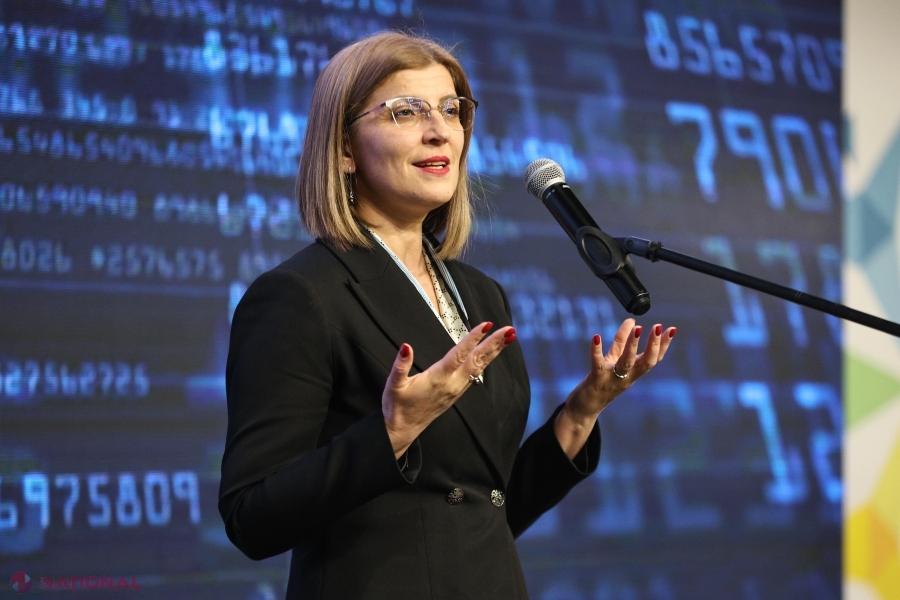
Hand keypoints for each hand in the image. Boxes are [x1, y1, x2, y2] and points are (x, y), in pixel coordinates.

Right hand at [383, 322, 515, 456]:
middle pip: (477, 360)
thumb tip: (406, 347)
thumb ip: (400, 365)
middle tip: (510, 330)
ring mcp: (456, 389)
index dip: (473, 339)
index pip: (459, 355)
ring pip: (480, 367)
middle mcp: (452, 384)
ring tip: (508, 338)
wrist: (402, 429)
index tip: (487, 326)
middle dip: (494, 344)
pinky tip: (491, 353)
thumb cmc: (397, 406)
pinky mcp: (457, 393)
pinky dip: (486, 361)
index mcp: (438, 379)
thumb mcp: (393, 385)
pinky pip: (476, 374)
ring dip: (494, 352)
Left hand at [554, 319, 676, 458]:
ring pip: (626, 363)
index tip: (672, 330)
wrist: (585, 408)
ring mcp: (612, 379)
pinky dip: (597, 351)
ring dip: (632, 345)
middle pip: (645, 362)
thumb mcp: (615, 360)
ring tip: (637, 327)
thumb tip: (632, 321)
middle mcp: (627, 377)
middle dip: (654, 345)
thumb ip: (623, 342)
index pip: (653, 359)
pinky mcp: (596, 379)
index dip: (663, 345)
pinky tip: (596, 336)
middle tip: (658, 326)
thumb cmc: (602, 382)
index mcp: (634, 373)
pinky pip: (598, 364)